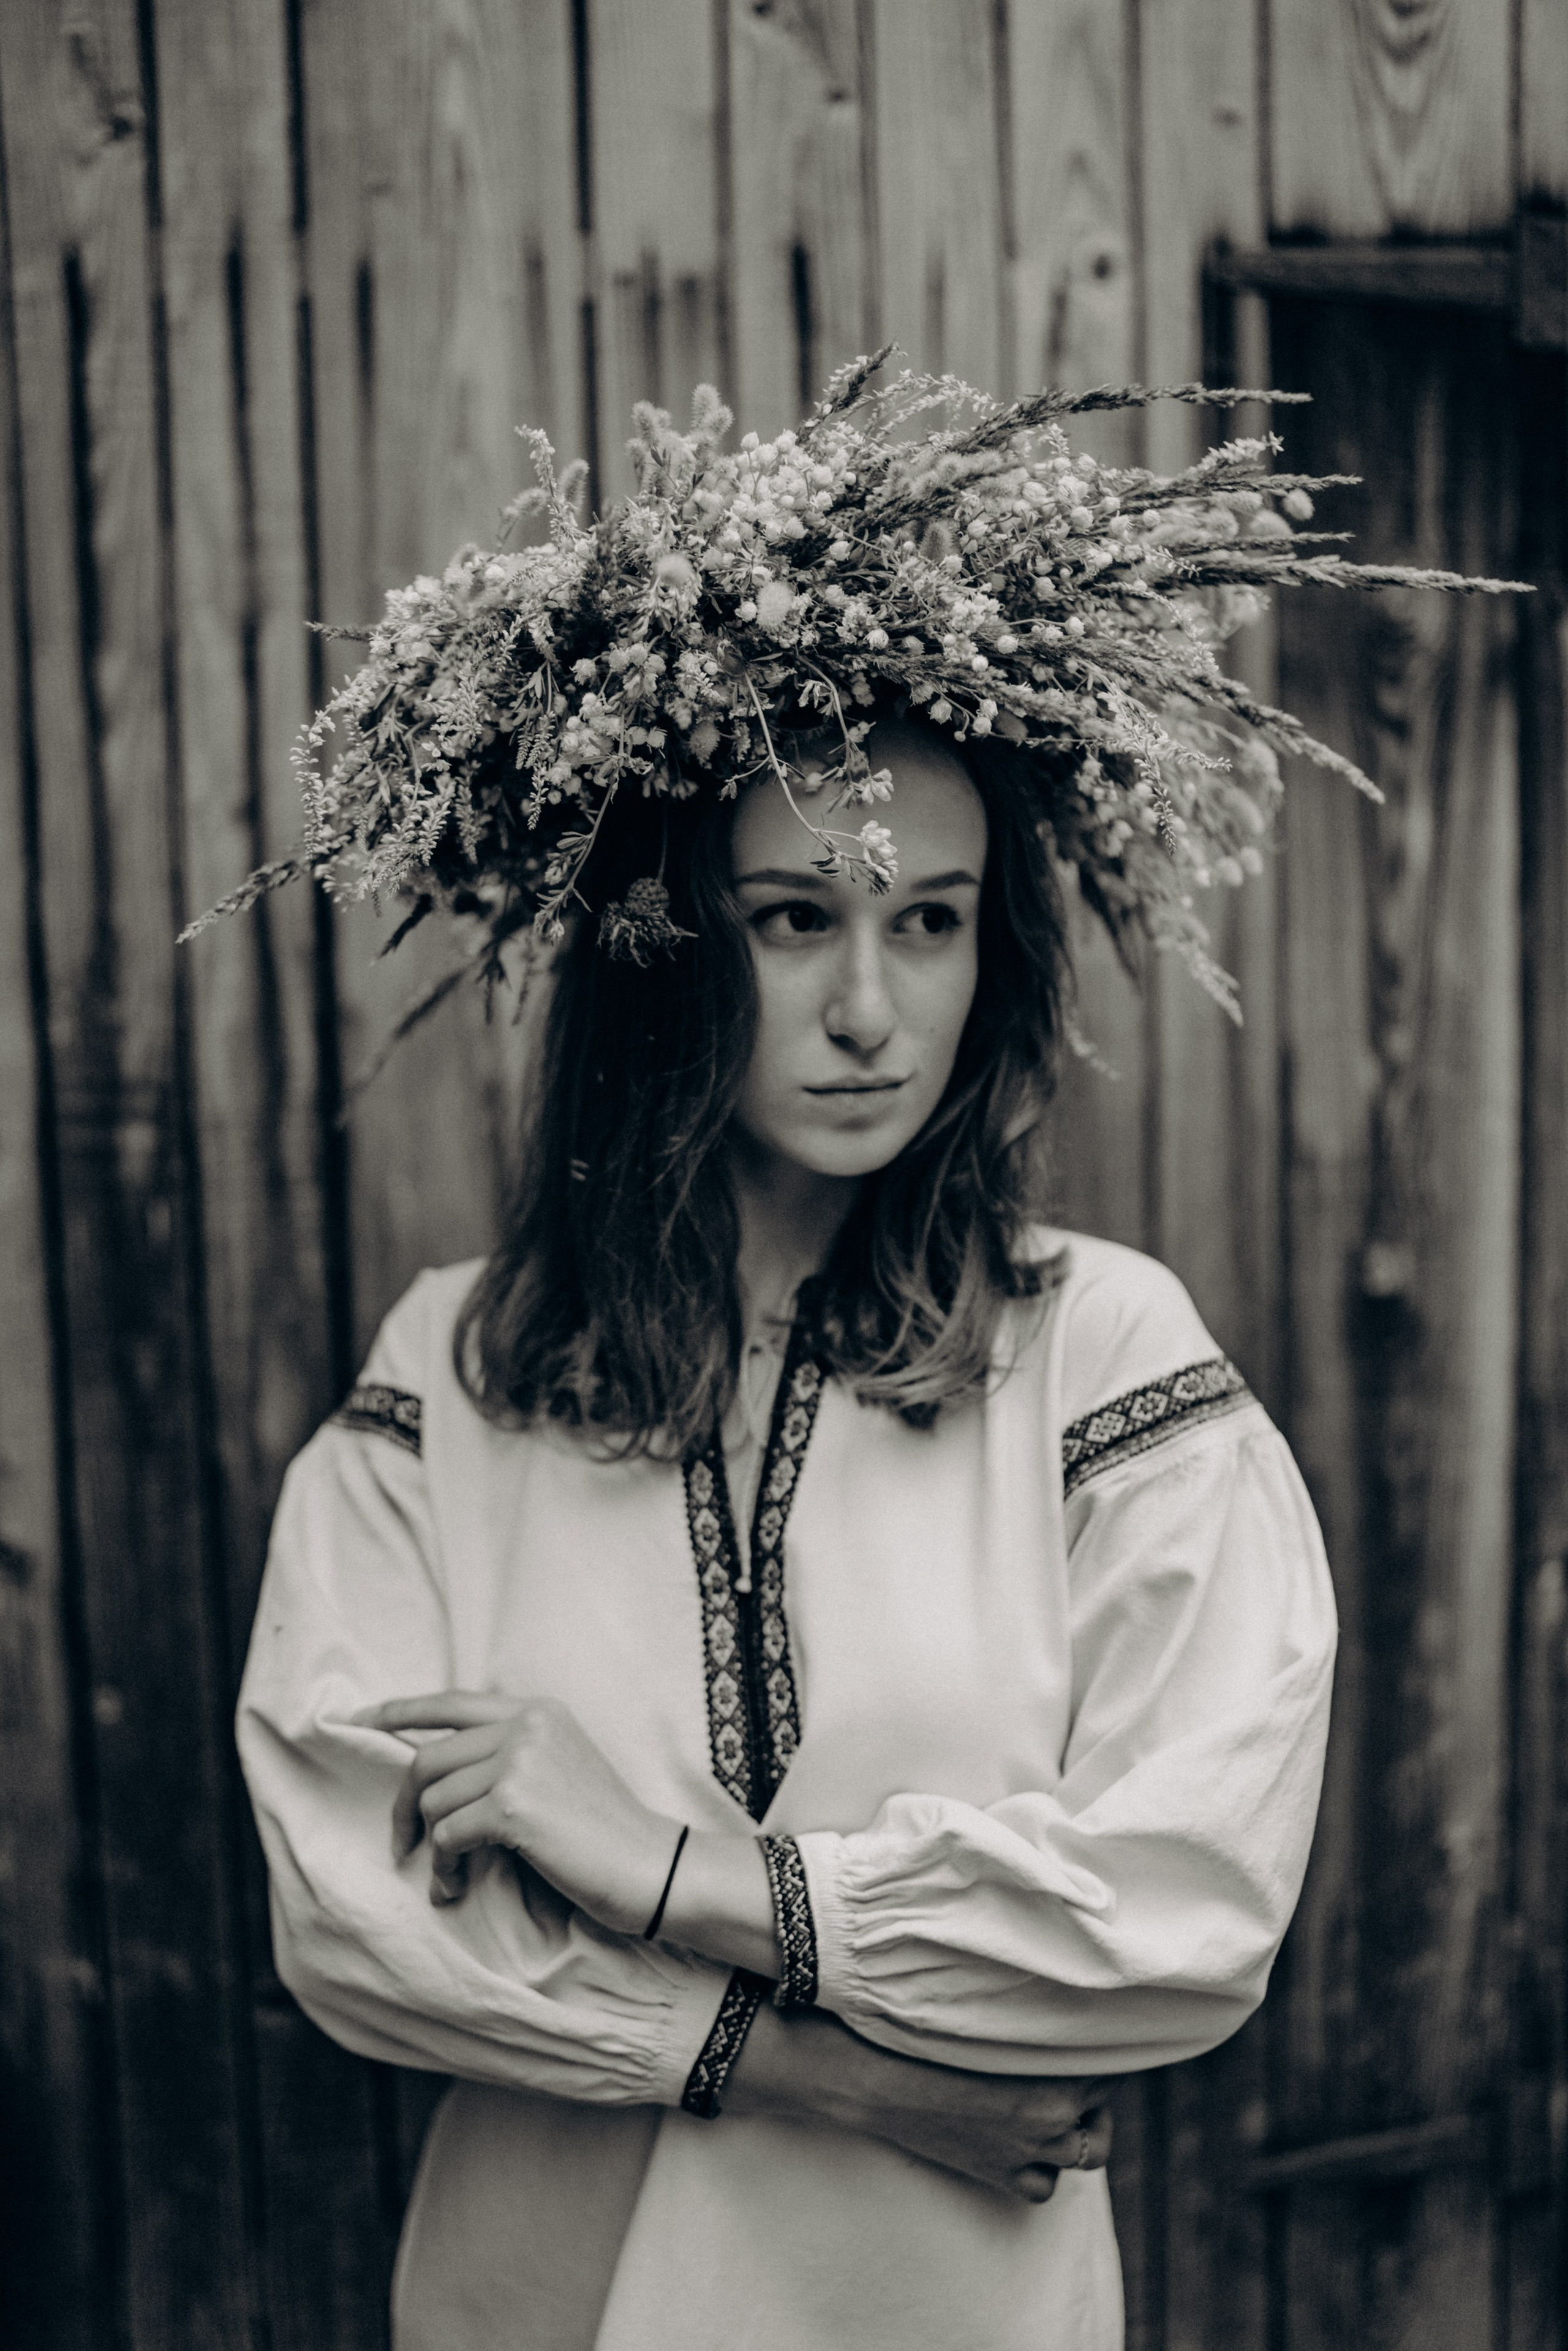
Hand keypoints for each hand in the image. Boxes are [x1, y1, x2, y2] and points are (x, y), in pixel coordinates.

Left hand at [353, 1690, 678, 1933]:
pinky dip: (443, 1869)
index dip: (399, 1710)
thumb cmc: (604, 1831)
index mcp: (537, 1711)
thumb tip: (436, 1773)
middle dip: (404, 1806)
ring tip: (447, 1878)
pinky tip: (455, 1888)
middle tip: (401, 1845)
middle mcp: (526, 1725)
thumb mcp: (559, 1768)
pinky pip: (447, 1836)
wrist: (652, 1865)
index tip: (359, 1719)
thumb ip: (509, 1755)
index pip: (452, 1701)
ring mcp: (520, 1761)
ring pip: (435, 1802)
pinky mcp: (514, 1806)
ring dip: (430, 1849)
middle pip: (428, 1758)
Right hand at [725, 2003, 1113, 2203]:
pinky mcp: (994, 2176)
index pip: (1105, 2065)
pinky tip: (1026, 2138)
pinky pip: (1041, 2186)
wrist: (867, 2083)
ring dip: (1077, 2128)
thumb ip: (1020, 1997)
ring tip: (1060, 2099)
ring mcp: (1020, 2156)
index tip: (1093, 2021)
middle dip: (1093, 2085)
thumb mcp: (976, 2006)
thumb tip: (1044, 1956)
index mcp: (1051, 2087)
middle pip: (1102, 2108)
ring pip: (1085, 2154)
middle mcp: (1046, 2127)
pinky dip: (1041, 2167)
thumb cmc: (916, 2032)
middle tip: (1071, 2056)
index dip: (1101, 2040)